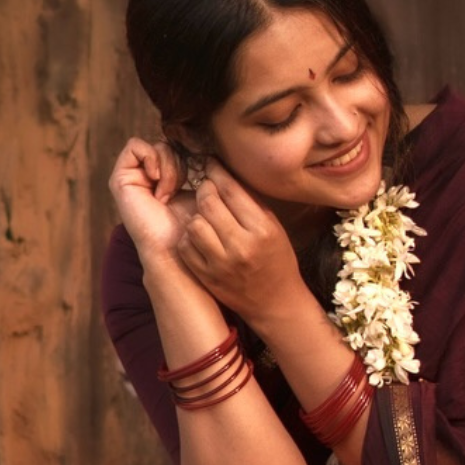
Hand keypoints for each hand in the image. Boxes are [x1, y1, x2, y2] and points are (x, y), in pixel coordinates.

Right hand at [108, 137, 196, 262]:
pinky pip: (135, 146)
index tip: (193, 182)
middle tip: (178, 188)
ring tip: (168, 192)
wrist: (178, 247)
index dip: (189, 158)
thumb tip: (205, 143)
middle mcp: (146, 178)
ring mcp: (132, 178)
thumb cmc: (194, 225)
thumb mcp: (204, 190)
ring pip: (155, 146)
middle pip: (167, 145)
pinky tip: (156, 180)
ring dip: (169, 165)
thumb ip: (200, 167)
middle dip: (179, 162)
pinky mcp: (119, 179)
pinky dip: (151, 158)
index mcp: (164, 180)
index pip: (178, 148)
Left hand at [176, 163, 306, 330]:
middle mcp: (241, 246)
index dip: (216, 171)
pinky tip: (200, 237)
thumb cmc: (277, 259)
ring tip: (205, 217)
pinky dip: (190, 238)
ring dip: (197, 215)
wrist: (276, 301)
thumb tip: (223, 174)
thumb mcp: (273, 227)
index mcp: (261, 229)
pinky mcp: (207, 277)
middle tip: (207, 189)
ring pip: (194, 224)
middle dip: (205, 190)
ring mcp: (221, 264)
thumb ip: (249, 202)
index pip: (230, 189)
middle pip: (208, 203)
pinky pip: (187, 247)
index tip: (210, 163)